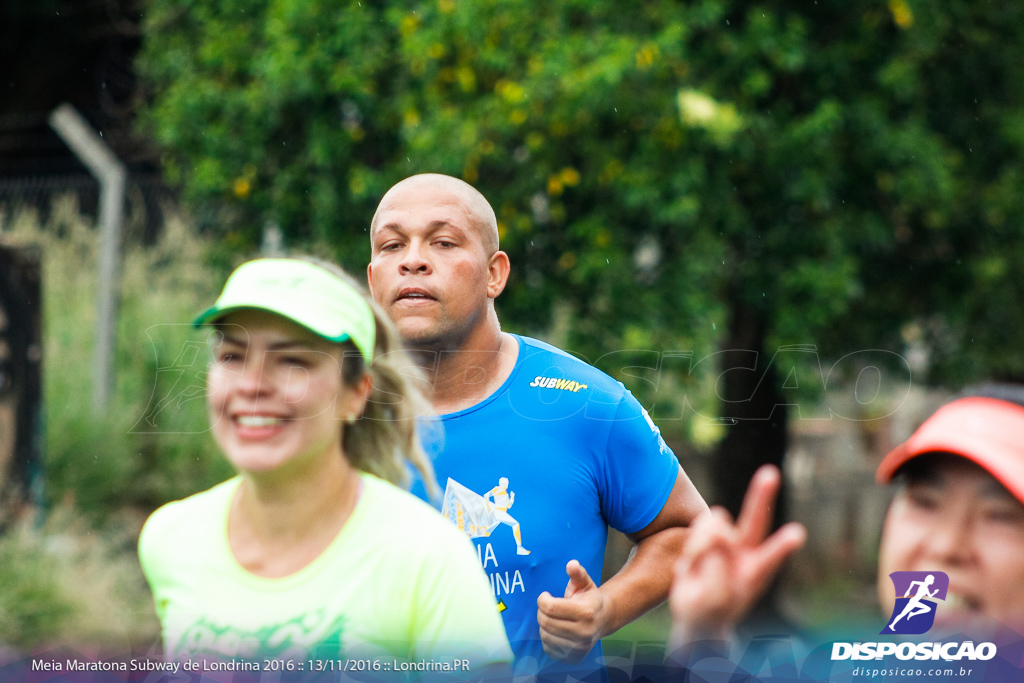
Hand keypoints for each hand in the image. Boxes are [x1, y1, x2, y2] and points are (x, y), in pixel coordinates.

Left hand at [536, 560, 611, 662]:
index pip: (551, 607)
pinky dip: (548, 638)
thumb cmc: (590, 599)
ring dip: (544, 625)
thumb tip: (571, 564)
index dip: (542, 599)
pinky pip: (548, 649)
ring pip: (545, 636)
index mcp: (586, 613)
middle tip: (546, 606)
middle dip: (541, 611)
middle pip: (546, 622)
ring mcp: (580, 648)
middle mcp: (584, 633)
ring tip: (552, 618)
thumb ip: (577, 573)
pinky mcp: (574, 658)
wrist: (604, 619)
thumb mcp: (585, 582)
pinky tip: (555, 630)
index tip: (545, 595)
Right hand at [668, 465, 805, 645]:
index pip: (771, 557)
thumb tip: (718, 535)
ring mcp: (726, 541)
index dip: (782, 546)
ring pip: (713, 524)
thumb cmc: (712, 611)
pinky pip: (697, 529)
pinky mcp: (707, 535)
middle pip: (755, 519)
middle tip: (770, 473)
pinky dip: (691, 548)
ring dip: (700, 545)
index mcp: (755, 571)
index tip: (797, 534)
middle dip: (761, 495)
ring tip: (696, 571)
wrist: (697, 614)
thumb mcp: (714, 600)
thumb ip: (717, 569)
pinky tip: (691, 566)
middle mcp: (745, 551)